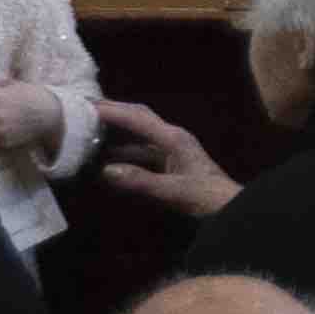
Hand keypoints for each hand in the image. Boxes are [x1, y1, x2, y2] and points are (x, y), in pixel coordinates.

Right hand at [96, 99, 238, 218]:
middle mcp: (171, 137)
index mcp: (174, 138)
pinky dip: (124, 151)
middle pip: (139, 118)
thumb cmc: (205, 198)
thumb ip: (141, 181)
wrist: (229, 208)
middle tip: (84, 109)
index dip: (113, 111)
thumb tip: (106, 170)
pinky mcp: (170, 162)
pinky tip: (106, 159)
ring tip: (90, 130)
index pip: (138, 118)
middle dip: (114, 112)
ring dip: (117, 132)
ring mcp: (171, 149)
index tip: (87, 105)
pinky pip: (142, 151)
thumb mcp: (173, 191)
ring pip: (139, 135)